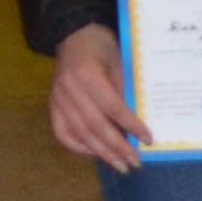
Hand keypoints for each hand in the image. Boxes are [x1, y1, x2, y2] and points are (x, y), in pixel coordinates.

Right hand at [48, 27, 150, 174]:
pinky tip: (95, 154)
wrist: (74, 35)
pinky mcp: (52, 106)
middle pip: (95, 126)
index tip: (148, 140)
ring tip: (120, 165)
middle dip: (117, 147)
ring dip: (101, 153)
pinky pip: (62, 133)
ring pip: (79, 133)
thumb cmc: (102, 47)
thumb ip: (125, 92)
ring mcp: (57, 99)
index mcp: (87, 75)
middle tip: (134, 162)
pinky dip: (78, 147)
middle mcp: (69, 90)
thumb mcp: (120, 63)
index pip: (113, 107)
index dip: (131, 125)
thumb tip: (137, 125)